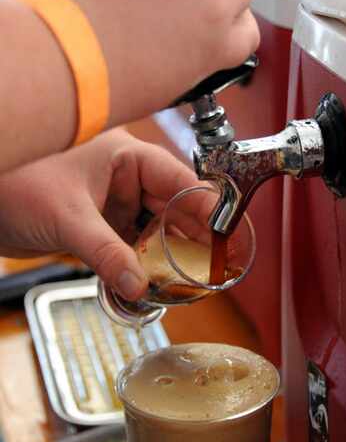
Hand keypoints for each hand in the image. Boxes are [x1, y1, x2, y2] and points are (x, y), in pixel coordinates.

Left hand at [0, 129, 207, 299]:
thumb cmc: (17, 181)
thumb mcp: (68, 218)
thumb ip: (106, 253)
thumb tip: (139, 285)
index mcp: (126, 157)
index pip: (180, 180)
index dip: (208, 207)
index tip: (228, 234)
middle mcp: (124, 178)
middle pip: (173, 208)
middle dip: (191, 237)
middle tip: (215, 265)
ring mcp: (112, 201)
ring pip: (152, 229)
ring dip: (165, 255)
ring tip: (188, 279)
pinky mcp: (100, 223)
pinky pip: (129, 245)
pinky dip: (139, 264)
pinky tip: (149, 283)